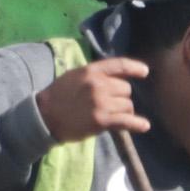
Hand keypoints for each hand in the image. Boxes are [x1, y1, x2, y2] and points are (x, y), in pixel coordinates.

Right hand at [34, 57, 150, 144]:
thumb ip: (95, 74)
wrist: (45, 116)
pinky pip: (127, 121)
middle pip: (126, 89)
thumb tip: (116, 76)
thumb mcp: (75, 76)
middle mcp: (98, 84)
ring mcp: (100, 102)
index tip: (145, 72)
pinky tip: (144, 125)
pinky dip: (137, 124)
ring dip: (123, 111)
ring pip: (127, 105)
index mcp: (91, 71)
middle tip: (109, 104)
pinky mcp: (101, 120)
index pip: (119, 65)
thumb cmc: (59, 95)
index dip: (134, 68)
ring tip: (110, 115)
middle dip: (121, 97)